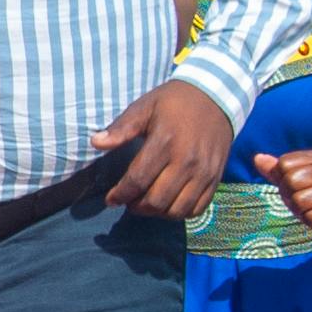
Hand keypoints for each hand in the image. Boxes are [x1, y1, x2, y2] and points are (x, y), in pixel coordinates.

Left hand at [93, 79, 236, 218]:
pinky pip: (197, 208)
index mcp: (165, 142)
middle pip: (156, 200)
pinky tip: (168, 205)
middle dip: (136, 206)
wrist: (215, 97)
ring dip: (157, 213)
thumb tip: (96, 143)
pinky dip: (180, 213)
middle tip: (128, 201)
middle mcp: (187, 161)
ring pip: (176, 210)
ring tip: (146, 204)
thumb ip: (121, 128)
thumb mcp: (145, 107)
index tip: (111, 199)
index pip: (138, 180)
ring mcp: (204, 172)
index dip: (120, 194)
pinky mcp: (215, 178)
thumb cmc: (174, 103)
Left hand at [256, 148, 311, 241]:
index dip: (282, 179)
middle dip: (290, 195)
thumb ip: (275, 170)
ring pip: (299, 200)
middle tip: (301, 200)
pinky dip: (309, 220)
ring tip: (310, 208)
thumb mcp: (293, 180)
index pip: (284, 163)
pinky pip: (310, 216)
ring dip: (299, 209)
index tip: (295, 186)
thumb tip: (257, 158)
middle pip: (291, 180)